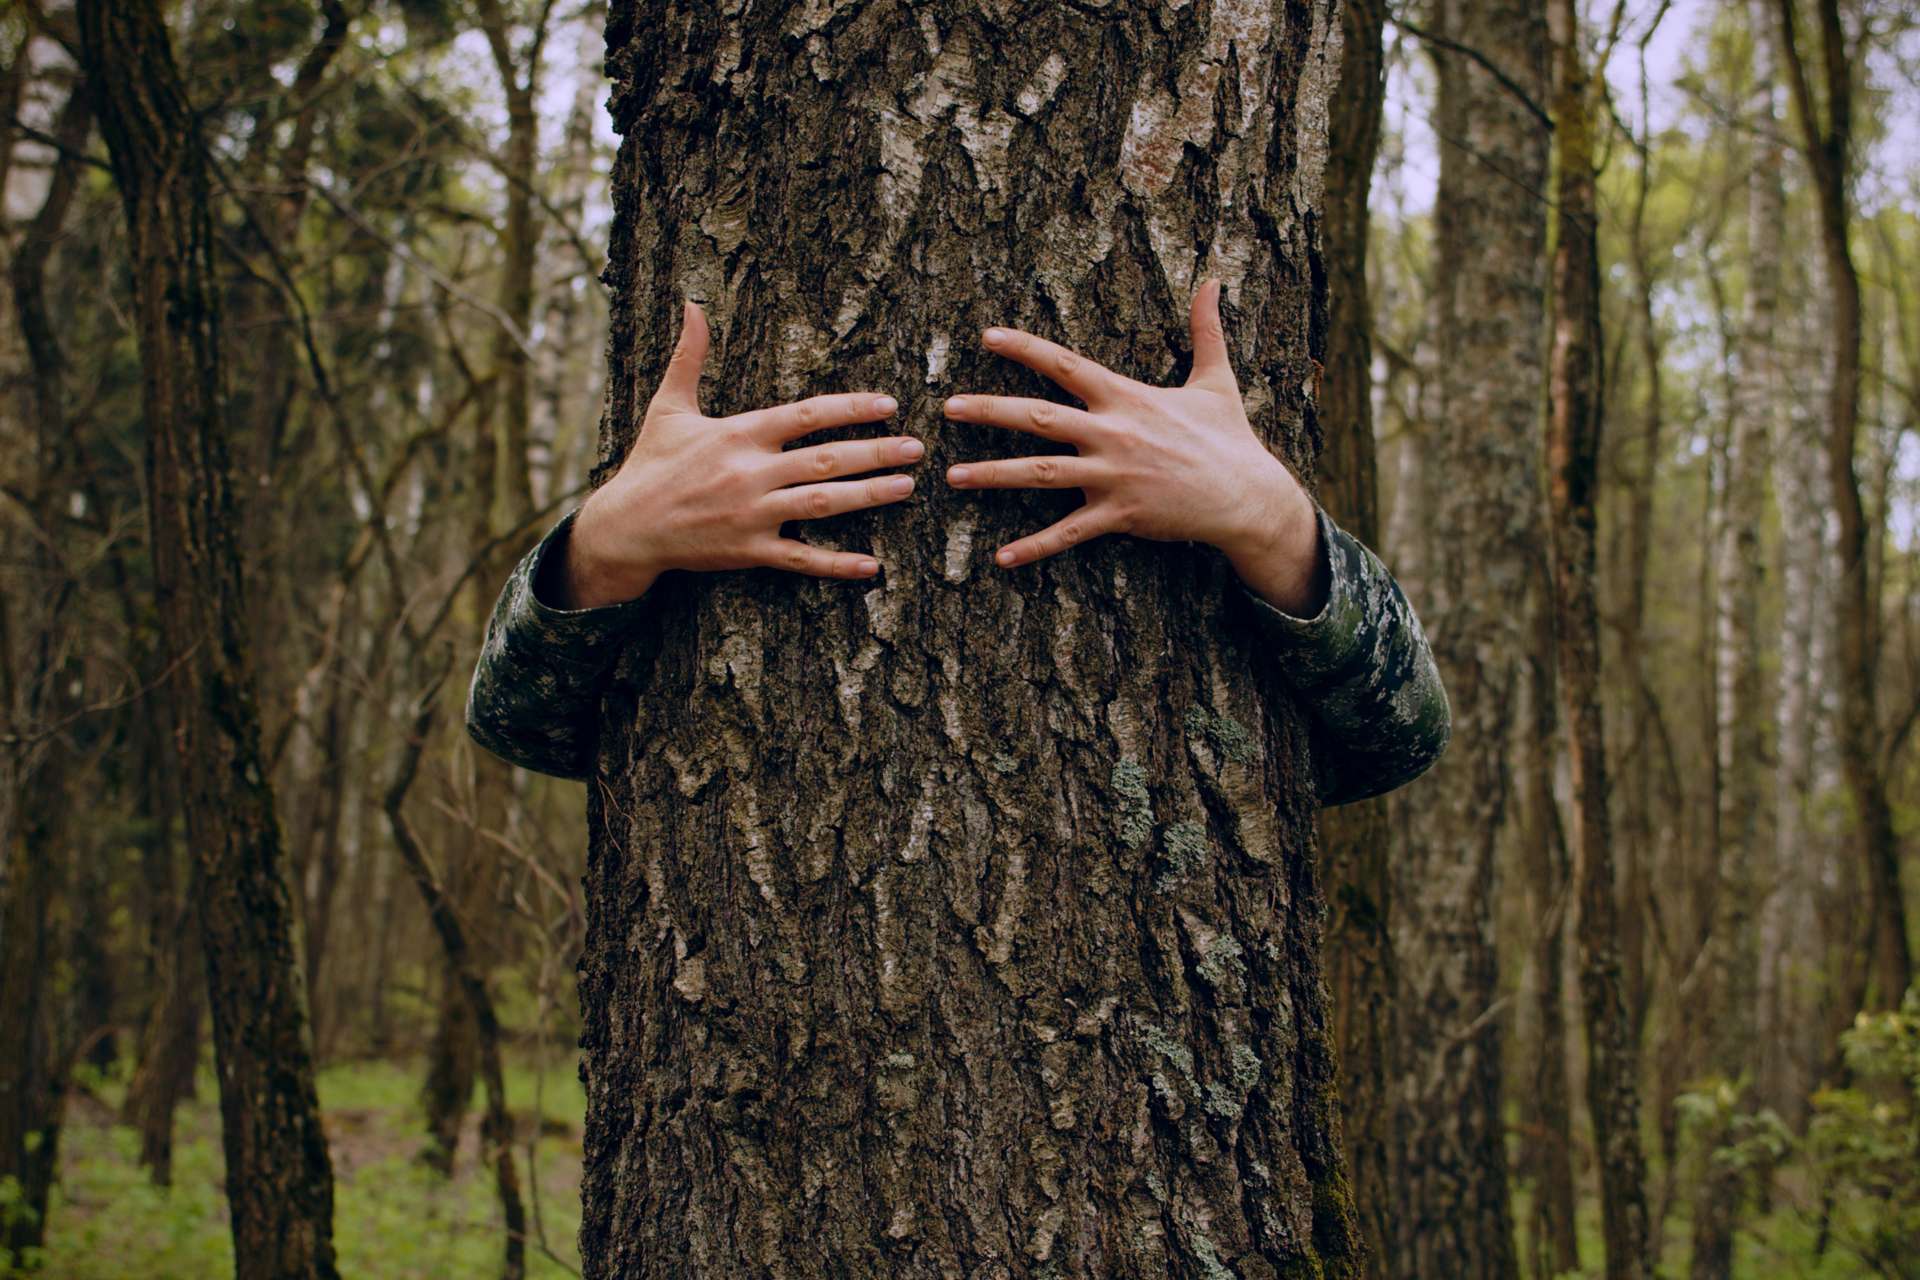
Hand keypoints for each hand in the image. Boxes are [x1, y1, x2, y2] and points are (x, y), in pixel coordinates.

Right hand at [557, 300, 923, 608]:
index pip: (806, 415)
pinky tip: (871, 565)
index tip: (888, 404)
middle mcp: (750, 473)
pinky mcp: (749, 551)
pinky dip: (836, 563)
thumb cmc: (651, 463)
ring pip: (821, 504)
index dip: (850, 408)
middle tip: (915, 447)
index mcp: (739, 434)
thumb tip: (693, 304)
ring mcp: (752, 515)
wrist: (626, 526)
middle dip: (875, 452)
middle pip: (825, 459)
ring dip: (867, 495)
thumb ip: (690, 355)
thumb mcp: (668, 405)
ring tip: (905, 487)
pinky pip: (800, 559)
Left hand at [940, 279, 1326, 614]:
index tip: (986, 337)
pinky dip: (1035, 547)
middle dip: (991, 410)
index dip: (1025, 349)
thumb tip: (1213, 281)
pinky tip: (1002, 557)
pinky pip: (1069, 533)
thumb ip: (1206, 329)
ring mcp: (1114, 476)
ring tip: (953, 475)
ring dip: (994, 475)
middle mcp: (1114, 433)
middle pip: (1039, 418)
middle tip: (947, 407)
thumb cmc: (1230, 438)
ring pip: (1042, 474)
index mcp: (1127, 397)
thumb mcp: (1216, 379)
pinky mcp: (1120, 514)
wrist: (1249, 495)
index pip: (1065, 365)